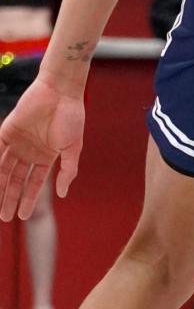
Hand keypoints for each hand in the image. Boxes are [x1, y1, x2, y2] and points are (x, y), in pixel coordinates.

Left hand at [0, 78, 85, 220]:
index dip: (27, 199)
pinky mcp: (6, 131)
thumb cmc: (71, 117)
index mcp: (46, 156)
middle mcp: (29, 151)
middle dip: (10, 198)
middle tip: (5, 217)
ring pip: (3, 169)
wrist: (60, 91)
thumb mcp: (73, 148)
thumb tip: (63, 194)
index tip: (23, 215)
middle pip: (16, 179)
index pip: (33, 182)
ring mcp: (17, 142)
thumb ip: (68, 170)